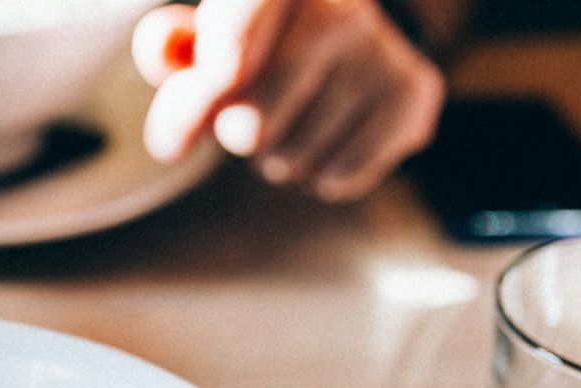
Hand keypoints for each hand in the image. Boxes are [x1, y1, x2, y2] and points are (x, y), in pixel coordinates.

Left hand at [133, 0, 444, 200]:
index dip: (203, 94)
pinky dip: (322, 176)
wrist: (343, 45)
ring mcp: (381, 51)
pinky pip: (338, 177)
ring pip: (291, 160)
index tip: (182, 132)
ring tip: (295, 123)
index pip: (234, 39)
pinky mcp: (414, 94)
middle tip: (251, 119)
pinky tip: (330, 139)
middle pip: (251, 124)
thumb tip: (166, 53)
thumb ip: (171, 49)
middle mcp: (341, 9)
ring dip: (278, 160)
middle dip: (235, 139)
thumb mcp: (205, 43)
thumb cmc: (255, 47)